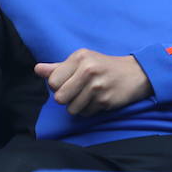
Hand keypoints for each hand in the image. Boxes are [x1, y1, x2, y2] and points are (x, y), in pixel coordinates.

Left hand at [33, 49, 150, 116]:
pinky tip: (98, 100)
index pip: (52, 81)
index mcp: (79, 57)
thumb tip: (37, 69)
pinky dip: (89, 110)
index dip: (58, 86)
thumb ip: (59, 67)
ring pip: (72, 109)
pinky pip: (85, 113)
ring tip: (89, 96)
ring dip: (78, 106)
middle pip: (60, 97)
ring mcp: (97, 85)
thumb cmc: (103, 66)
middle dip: (67, 99)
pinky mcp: (105, 100)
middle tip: (78, 92)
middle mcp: (88, 69)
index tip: (68, 83)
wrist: (135, 73)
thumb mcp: (82, 61)